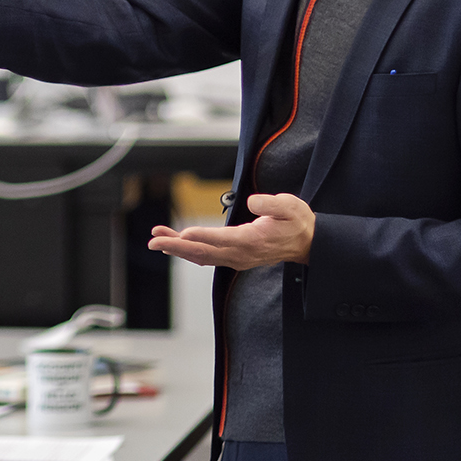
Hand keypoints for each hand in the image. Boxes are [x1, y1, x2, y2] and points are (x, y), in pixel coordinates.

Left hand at [147, 194, 315, 270]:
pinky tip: (175, 243)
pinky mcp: (234, 257)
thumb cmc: (296, 222)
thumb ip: (272, 205)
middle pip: (204, 251)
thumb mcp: (290, 207)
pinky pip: (207, 256)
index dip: (203, 236)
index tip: (184, 232)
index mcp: (253, 240)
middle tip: (154, 239)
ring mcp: (236, 257)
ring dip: (177, 247)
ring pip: (201, 255)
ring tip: (156, 237)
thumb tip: (253, 202)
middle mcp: (241, 253)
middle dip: (177, 245)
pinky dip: (188, 250)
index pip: (223, 239)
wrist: (306, 243)